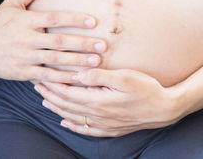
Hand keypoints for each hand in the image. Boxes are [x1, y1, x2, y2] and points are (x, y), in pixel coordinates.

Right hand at [0, 0, 106, 82]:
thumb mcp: (11, 4)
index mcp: (26, 21)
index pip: (53, 18)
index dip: (74, 19)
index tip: (93, 21)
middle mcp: (26, 39)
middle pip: (58, 41)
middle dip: (82, 44)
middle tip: (103, 45)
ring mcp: (25, 57)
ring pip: (55, 60)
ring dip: (77, 62)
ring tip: (97, 62)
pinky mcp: (23, 72)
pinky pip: (46, 76)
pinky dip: (63, 78)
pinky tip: (79, 78)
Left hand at [35, 68, 181, 136]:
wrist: (164, 109)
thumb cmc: (146, 89)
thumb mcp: (124, 77)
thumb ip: (99, 76)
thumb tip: (78, 74)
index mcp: (99, 100)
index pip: (68, 93)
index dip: (53, 85)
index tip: (42, 77)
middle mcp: (97, 115)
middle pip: (67, 105)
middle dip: (51, 95)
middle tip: (37, 85)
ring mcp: (104, 124)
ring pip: (73, 117)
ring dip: (57, 108)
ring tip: (45, 101)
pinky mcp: (111, 129)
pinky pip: (86, 129)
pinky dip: (72, 125)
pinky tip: (65, 122)